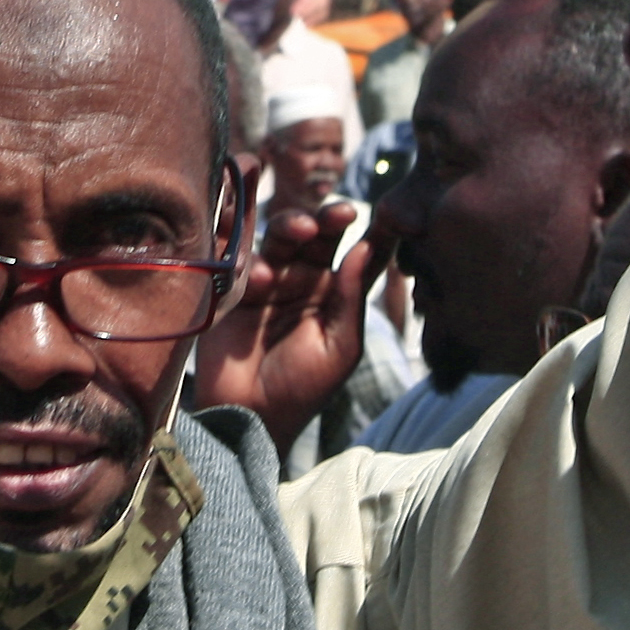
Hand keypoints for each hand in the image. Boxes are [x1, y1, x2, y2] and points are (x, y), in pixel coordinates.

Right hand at [191, 195, 387, 453]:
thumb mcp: (340, 346)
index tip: (392, 215)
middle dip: (329, 220)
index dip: (376, 232)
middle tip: (341, 213)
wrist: (250, 415)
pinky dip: (255, 263)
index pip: (360, 255)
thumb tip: (365, 247)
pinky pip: (245, 261)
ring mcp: (271, 281)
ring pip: (282, 238)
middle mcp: (306, 281)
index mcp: (337, 294)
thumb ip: (350, 297)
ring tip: (302, 230)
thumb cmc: (303, 387)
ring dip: (292, 227)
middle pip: (319, 236)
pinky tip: (262, 279)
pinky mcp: (237, 288)